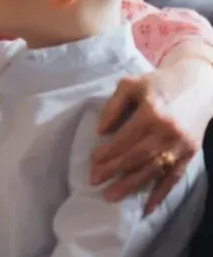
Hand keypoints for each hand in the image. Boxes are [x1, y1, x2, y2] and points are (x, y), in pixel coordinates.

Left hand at [90, 71, 200, 213]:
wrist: (199, 84)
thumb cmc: (158, 83)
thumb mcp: (131, 85)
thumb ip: (113, 106)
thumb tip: (99, 131)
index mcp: (151, 112)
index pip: (125, 138)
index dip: (107, 152)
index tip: (92, 161)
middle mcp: (167, 131)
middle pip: (137, 156)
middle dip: (114, 170)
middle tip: (94, 181)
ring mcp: (181, 145)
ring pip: (154, 169)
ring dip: (131, 185)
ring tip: (111, 196)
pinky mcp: (190, 153)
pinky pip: (174, 177)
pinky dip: (160, 193)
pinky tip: (147, 207)